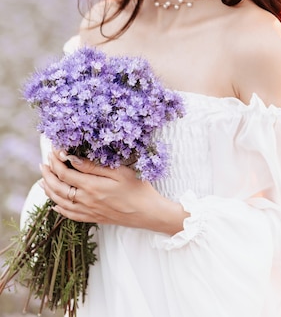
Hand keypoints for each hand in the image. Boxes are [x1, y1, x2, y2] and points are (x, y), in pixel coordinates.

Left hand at [40, 149, 187, 233]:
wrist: (147, 213)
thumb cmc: (137, 188)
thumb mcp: (119, 171)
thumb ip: (93, 166)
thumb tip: (72, 159)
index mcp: (91, 186)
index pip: (65, 173)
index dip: (56, 161)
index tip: (54, 151)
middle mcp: (86, 200)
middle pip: (58, 188)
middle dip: (48, 174)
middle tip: (43, 163)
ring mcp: (88, 211)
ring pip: (60, 202)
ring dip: (49, 191)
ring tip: (43, 181)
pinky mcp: (93, 218)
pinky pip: (70, 215)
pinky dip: (59, 209)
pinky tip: (55, 205)